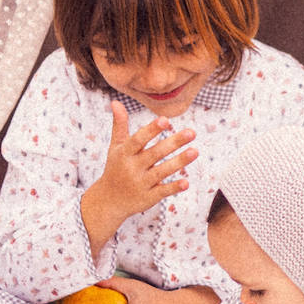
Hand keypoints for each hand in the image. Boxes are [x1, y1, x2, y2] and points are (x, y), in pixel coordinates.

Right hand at [80, 101, 197, 258]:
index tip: (165, 120)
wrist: (108, 201)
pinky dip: (174, 187)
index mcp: (124, 154)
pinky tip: (186, 182)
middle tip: (191, 132)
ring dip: (179, 162)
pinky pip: (162, 192)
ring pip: (161, 171)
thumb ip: (119, 125)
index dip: (151, 130)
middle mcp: (132, 168)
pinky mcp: (148, 198)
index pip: (138, 140)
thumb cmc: (115, 168)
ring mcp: (140, 184)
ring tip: (195, 151)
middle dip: (173, 143)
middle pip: (155, 153)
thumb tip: (115, 101)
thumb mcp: (115, 147)